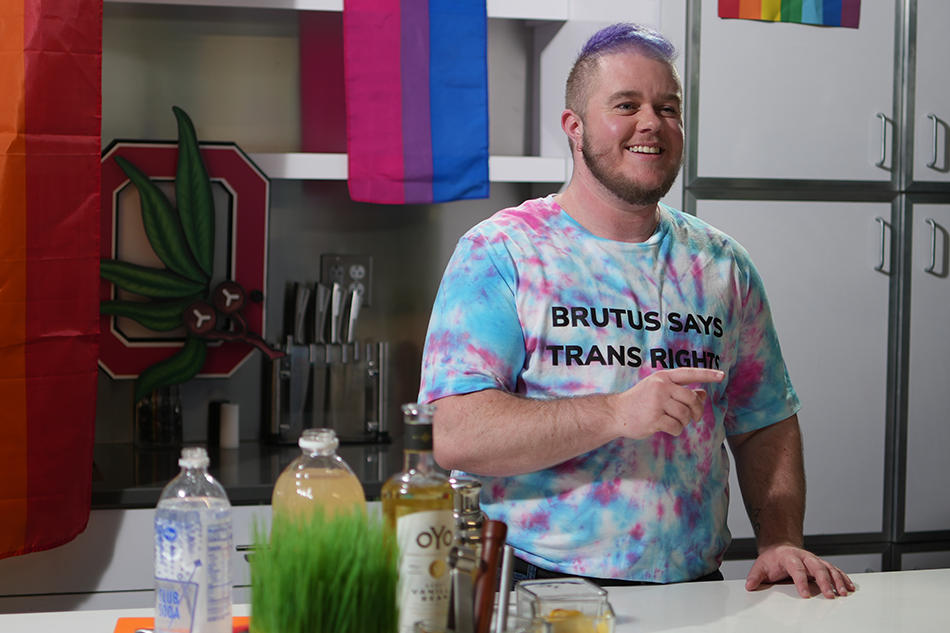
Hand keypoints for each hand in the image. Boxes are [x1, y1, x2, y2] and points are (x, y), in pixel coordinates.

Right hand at [610, 367, 724, 438]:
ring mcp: (657, 403)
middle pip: (691, 398)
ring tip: (675, 422)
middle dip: (697, 410)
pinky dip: (676, 430)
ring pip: (685, 414)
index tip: (722, 376)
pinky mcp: (654, 418)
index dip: (707, 375)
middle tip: (695, 418)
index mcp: (663, 377)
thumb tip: (704, 394)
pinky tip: (667, 428)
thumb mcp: (659, 391)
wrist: (616, 413)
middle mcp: (661, 387)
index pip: (689, 373)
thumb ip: (680, 391)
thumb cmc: (639, 401)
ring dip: (684, 422)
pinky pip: (676, 427)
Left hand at [746, 544, 855, 598]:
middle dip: (825, 581)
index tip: (805, 594)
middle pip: (817, 567)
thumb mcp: (761, 566)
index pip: (797, 569)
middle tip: (830, 595)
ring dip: (837, 580)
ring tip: (843, 592)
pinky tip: (849, 586)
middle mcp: (805, 557)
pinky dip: (843, 578)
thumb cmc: (772, 559)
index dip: (801, 582)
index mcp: (789, 557)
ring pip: (829, 568)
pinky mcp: (821, 565)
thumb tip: (749, 585)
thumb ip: (755, 576)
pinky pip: (835, 570)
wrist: (780, 547)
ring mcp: (814, 560)